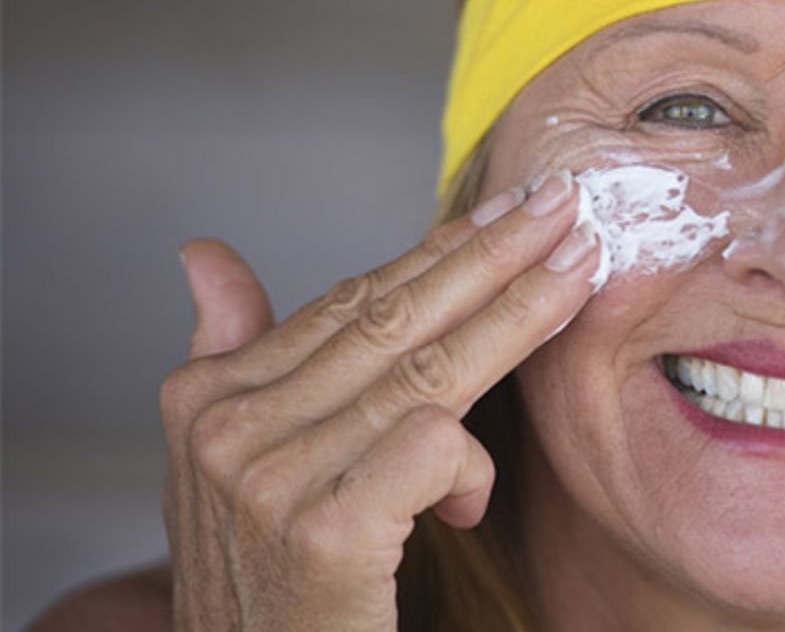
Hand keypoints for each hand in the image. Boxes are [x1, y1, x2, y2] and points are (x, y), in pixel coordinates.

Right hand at [160, 171, 598, 629]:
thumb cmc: (261, 581)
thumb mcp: (228, 468)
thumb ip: (232, 357)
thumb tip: (205, 256)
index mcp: (207, 396)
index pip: (350, 302)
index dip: (438, 253)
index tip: (509, 212)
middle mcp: (230, 429)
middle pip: (393, 318)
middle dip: (490, 255)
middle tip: (561, 203)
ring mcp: (274, 479)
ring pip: (428, 371)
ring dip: (517, 315)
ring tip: (578, 271)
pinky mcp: (327, 536)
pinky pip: (432, 447)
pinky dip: (470, 462)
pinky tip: (471, 498)